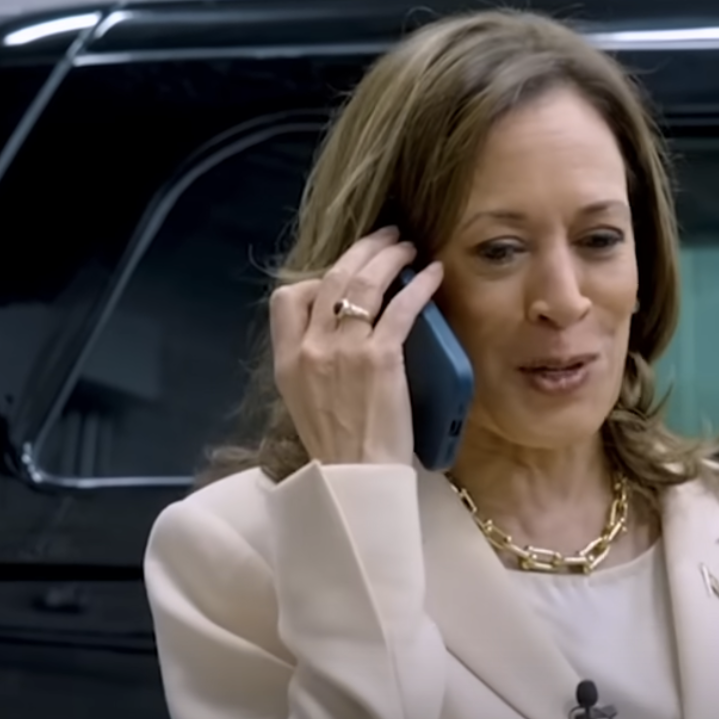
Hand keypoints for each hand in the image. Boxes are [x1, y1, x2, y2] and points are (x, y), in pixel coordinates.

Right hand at [270, 227, 445, 466]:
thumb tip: (332, 335)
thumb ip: (310, 363)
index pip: (286, 299)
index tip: (341, 273)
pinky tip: (432, 274)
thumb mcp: (304, 401)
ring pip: (363, 283)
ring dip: (389, 257)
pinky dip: (418, 285)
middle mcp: (311, 348)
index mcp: (287, 360)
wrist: (356, 480)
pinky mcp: (380, 359)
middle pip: (331, 278)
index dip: (315, 277)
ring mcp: (344, 351)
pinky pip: (400, 308)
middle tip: (385, 238)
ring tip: (408, 247)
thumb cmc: (337, 448)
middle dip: (361, 251)